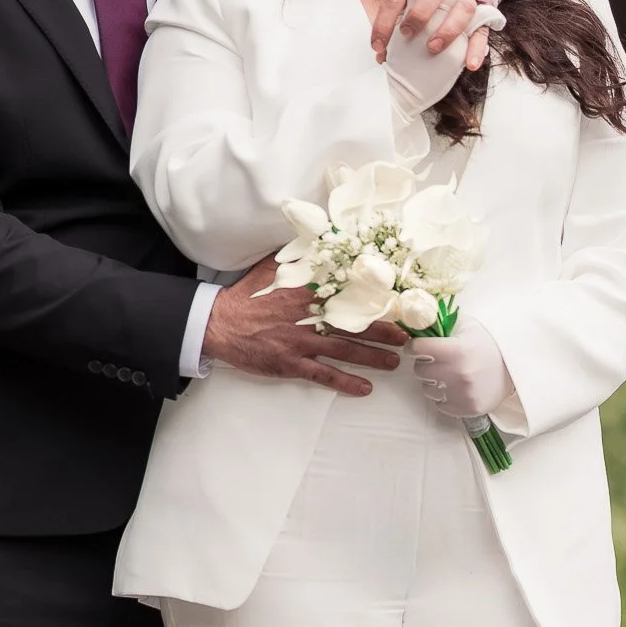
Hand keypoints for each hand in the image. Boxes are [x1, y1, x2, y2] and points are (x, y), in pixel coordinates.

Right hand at [205, 260, 405, 396]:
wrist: (220, 323)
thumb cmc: (248, 295)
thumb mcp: (274, 266)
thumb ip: (300, 254)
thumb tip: (322, 237)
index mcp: (309, 290)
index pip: (350, 293)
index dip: (375, 299)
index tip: (396, 302)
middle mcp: (310, 316)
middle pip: (355, 323)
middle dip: (384, 331)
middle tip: (405, 337)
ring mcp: (302, 341)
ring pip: (346, 350)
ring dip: (373, 357)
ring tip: (393, 362)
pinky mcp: (291, 362)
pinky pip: (324, 374)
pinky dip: (345, 382)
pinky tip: (364, 389)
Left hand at [370, 0, 503, 73]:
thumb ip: (396, 19)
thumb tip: (383, 56)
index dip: (383, 22)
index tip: (378, 47)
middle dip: (418, 13)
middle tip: (407, 34)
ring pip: (463, 5)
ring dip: (448, 28)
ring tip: (434, 48)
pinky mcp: (485, 7)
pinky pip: (484, 27)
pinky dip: (477, 47)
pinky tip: (470, 64)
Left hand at [412, 318, 513, 419]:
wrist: (516, 366)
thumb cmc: (489, 344)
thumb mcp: (468, 327)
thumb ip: (442, 326)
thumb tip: (417, 323)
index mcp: (456, 350)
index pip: (418, 349)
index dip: (415, 346)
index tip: (416, 347)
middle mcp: (457, 373)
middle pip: (420, 370)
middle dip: (425, 364)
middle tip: (437, 361)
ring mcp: (462, 394)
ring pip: (428, 389)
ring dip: (434, 382)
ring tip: (448, 375)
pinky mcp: (468, 409)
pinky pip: (440, 404)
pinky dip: (444, 397)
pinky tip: (456, 387)